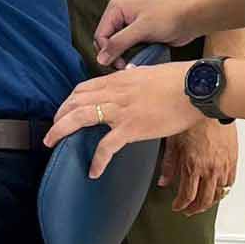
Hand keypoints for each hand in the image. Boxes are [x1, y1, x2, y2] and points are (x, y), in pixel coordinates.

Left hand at [44, 61, 201, 177]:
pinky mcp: (132, 127)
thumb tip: (130, 73)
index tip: (63, 111)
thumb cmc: (177, 79)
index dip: (68, 101)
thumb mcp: (148, 72)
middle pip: (75, 102)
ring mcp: (121, 110)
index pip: (83, 88)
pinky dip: (97, 159)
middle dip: (58, 117)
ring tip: (52, 144)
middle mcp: (114, 93)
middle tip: (50, 132)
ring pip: (81, 117)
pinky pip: (107, 145)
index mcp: (117, 80)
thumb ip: (133, 76)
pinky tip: (94, 171)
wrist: (193, 87)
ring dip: (61, 131)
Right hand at [95, 0, 199, 67]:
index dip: (107, 51)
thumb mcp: (142, 29)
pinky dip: (129, 57)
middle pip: (105, 43)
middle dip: (113, 55)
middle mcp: (118, 17)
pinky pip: (125, 51)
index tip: (118, 63)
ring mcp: (126, 27)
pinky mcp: (135, 37)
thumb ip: (119, 43)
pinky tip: (138, 59)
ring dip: (122, 57)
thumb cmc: (168, 17)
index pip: (100, 35)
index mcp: (116, 9)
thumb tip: (101, 58)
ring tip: (131, 63)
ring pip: (115, 48)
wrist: (188, 20)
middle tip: (124, 65)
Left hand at [159, 119, 237, 215]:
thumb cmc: (192, 121)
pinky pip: (229, 183)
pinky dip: (223, 190)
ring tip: (202, 204)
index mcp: (193, 166)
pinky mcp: (233, 161)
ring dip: (209, 203)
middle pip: (204, 201)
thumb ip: (169, 165)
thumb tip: (163, 182)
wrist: (211, 107)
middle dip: (194, 209)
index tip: (177, 207)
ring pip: (218, 195)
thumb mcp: (173, 142)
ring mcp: (223, 167)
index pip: (187, 196)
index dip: (181, 205)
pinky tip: (217, 190)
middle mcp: (209, 170)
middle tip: (188, 210)